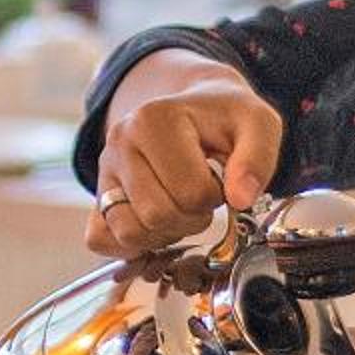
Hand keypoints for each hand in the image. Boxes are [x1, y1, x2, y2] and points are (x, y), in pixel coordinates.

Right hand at [90, 51, 284, 255]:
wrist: (195, 110)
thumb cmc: (224, 120)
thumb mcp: (257, 124)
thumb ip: (257, 157)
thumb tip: (241, 199)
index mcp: (153, 119)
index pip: (191, 192)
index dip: (215, 196)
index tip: (218, 179)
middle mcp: (119, 142)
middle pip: (158, 215)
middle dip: (191, 218)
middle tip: (201, 198)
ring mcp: (104, 171)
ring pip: (130, 233)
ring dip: (164, 234)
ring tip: (180, 208)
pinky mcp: (97, 197)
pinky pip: (102, 239)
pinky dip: (132, 245)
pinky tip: (157, 226)